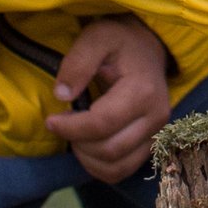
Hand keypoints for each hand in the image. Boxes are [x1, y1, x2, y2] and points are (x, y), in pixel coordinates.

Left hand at [48, 15, 175, 181]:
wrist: (147, 47)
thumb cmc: (120, 41)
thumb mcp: (96, 37)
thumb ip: (78, 62)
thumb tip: (61, 95)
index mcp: (142, 91)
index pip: (102, 124)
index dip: (71, 128)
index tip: (50, 120)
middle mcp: (156, 117)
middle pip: (110, 150)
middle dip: (78, 143)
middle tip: (63, 125)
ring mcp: (157, 134)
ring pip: (117, 167)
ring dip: (88, 159)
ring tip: (75, 136)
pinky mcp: (152, 144)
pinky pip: (123, 170)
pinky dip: (100, 167)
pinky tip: (87, 146)